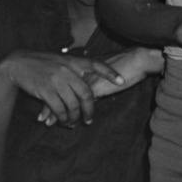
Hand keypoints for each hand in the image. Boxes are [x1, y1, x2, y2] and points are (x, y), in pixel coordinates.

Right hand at [1, 50, 122, 126]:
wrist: (18, 64)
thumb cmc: (42, 63)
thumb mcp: (60, 60)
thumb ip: (74, 68)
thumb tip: (89, 78)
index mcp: (73, 60)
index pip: (96, 64)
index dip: (110, 73)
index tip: (122, 81)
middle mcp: (67, 70)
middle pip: (86, 93)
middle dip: (90, 109)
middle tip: (89, 119)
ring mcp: (57, 80)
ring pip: (73, 104)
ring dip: (75, 117)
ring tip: (74, 123)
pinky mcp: (46, 91)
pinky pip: (59, 109)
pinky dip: (63, 117)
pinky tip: (63, 121)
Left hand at [37, 48, 163, 126]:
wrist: (139, 59)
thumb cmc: (128, 63)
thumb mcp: (109, 68)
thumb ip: (99, 75)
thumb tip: (95, 84)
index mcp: (84, 66)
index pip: (62, 80)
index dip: (52, 91)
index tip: (44, 101)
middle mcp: (82, 72)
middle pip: (58, 89)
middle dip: (49, 103)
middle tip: (41, 117)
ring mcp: (86, 79)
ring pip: (65, 97)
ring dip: (55, 111)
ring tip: (46, 123)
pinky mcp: (94, 88)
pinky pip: (75, 103)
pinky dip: (66, 113)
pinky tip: (61, 122)